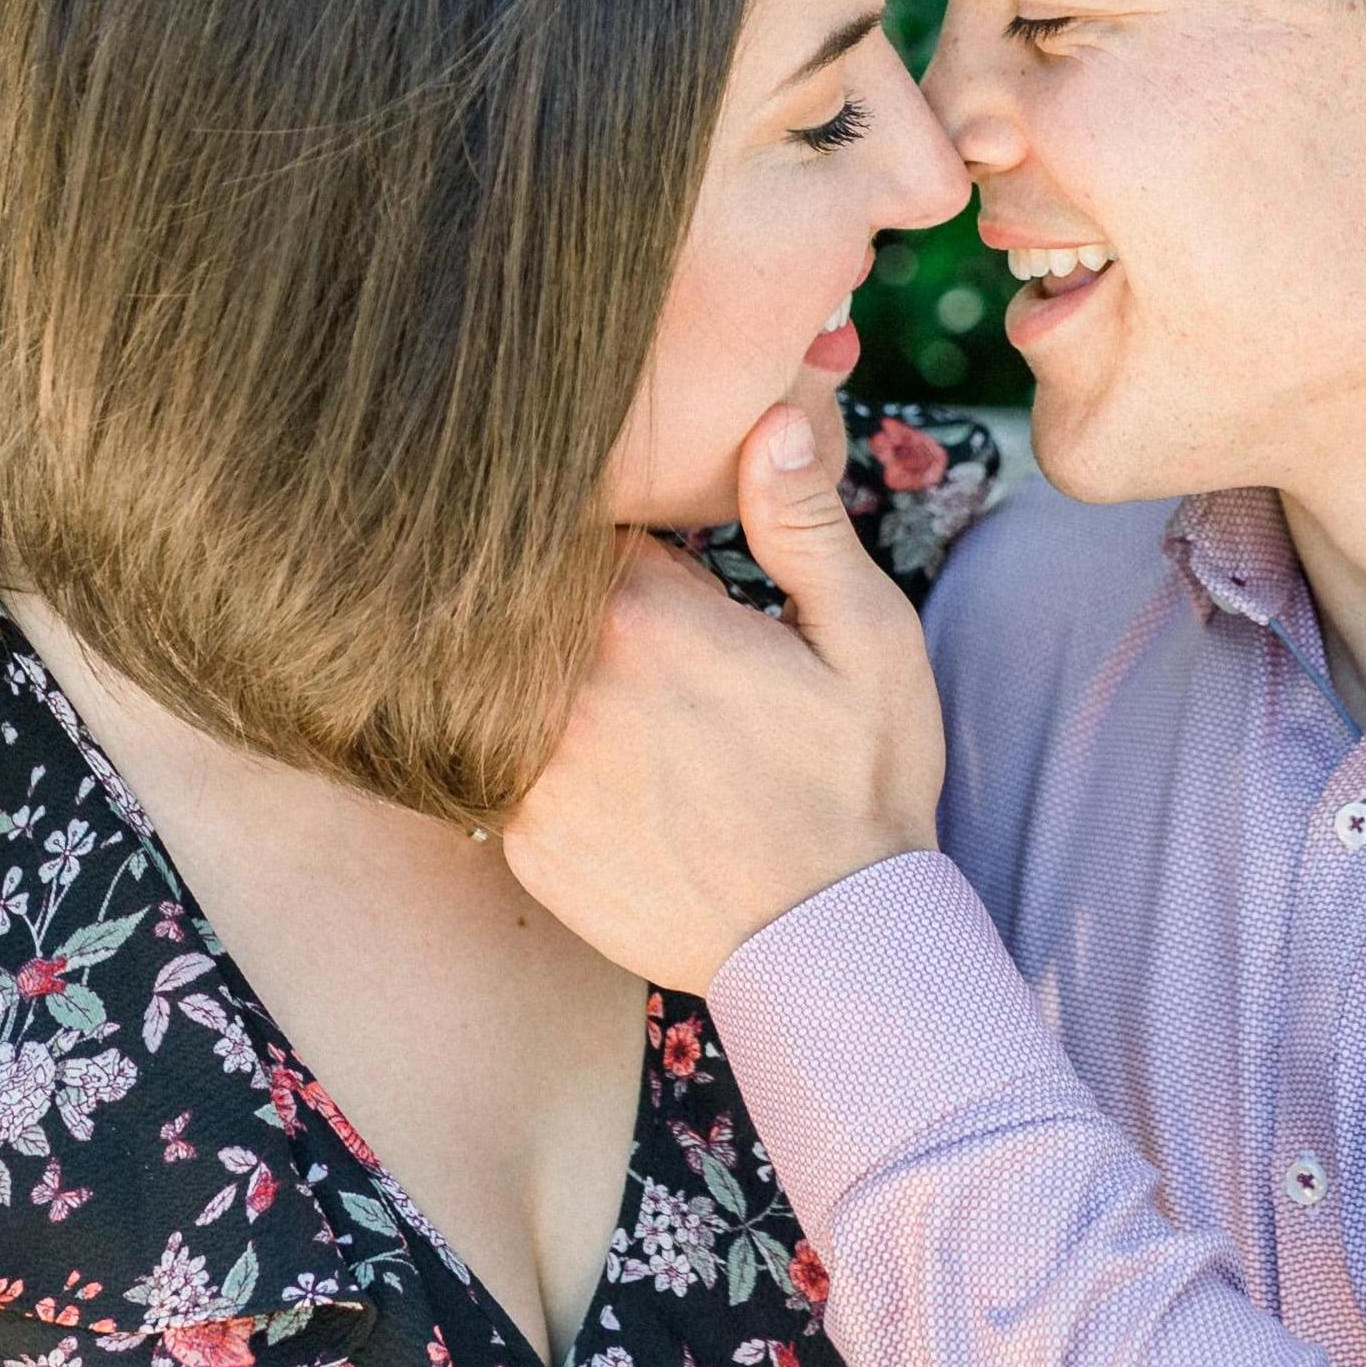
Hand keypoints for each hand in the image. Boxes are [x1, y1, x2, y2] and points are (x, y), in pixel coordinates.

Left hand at [505, 405, 942, 993]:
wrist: (833, 949)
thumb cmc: (863, 785)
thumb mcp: (868, 639)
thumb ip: (804, 522)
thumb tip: (769, 417)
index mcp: (645, 615)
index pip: (582, 524)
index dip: (612, 527)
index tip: (646, 548)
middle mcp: (566, 689)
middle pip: (524, 600)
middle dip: (564, 598)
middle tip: (642, 638)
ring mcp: (531, 772)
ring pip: (497, 685)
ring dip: (540, 680)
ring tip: (625, 708)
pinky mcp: (522, 843)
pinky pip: (497, 769)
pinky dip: (538, 760)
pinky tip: (609, 778)